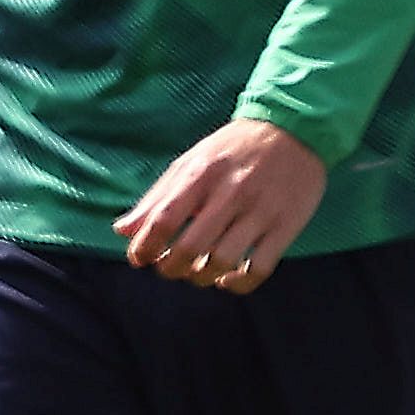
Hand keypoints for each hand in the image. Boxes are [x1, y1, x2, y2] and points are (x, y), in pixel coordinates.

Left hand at [115, 117, 325, 292]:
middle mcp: (231, 192)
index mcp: (201, 174)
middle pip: (190, 247)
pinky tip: (226, 279)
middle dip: (170, 268)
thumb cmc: (232, 150)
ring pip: (222, 262)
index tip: (140, 259)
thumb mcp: (191, 163)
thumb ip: (156, 198)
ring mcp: (261, 211)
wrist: (293, 130)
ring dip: (201, 277)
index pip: (164, 219)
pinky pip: (259, 269)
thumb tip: (121, 230)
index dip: (145, 247)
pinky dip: (238, 284)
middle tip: (168, 268)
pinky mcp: (286, 226)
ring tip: (196, 273)